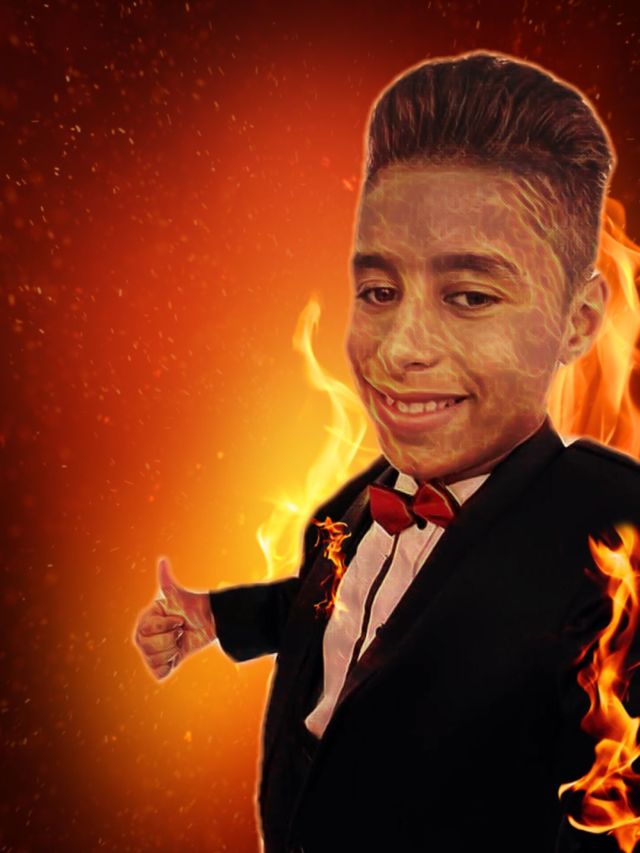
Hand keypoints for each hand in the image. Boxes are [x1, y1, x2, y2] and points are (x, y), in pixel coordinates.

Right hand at [133, 556, 216, 680]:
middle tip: (179, 630)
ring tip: (179, 640)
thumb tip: (162, 561)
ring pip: (155, 661)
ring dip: (172, 651)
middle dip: (169, 640)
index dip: (166, 626)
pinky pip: (160, 673)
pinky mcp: (163, 665)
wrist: (208, 622)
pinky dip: (170, 665)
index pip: (147, 632)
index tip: (178, 619)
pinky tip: (177, 654)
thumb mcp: (178, 595)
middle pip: (148, 649)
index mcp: (144, 621)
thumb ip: (167, 581)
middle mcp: (144, 637)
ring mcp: (153, 651)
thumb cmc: (192, 607)